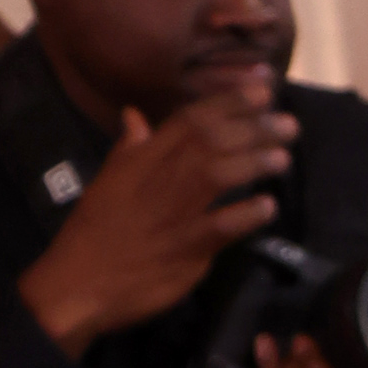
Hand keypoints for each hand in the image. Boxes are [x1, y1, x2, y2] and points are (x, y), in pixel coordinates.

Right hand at [18, 81, 294, 359]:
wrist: (79, 280)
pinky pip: (221, 227)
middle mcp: (161, 177)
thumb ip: (131, 147)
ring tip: (284, 156)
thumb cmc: (96, 231)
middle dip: (252, 126)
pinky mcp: (185, 249)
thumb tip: (135, 117)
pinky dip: (245, 215)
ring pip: (218, 174)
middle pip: (212, 140)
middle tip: (288, 121)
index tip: (262, 86)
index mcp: (144, 157)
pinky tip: (268, 207)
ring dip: (254, 162)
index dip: (230, 100)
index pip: (193, 118)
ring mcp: (175, 212)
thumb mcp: (110, 179)